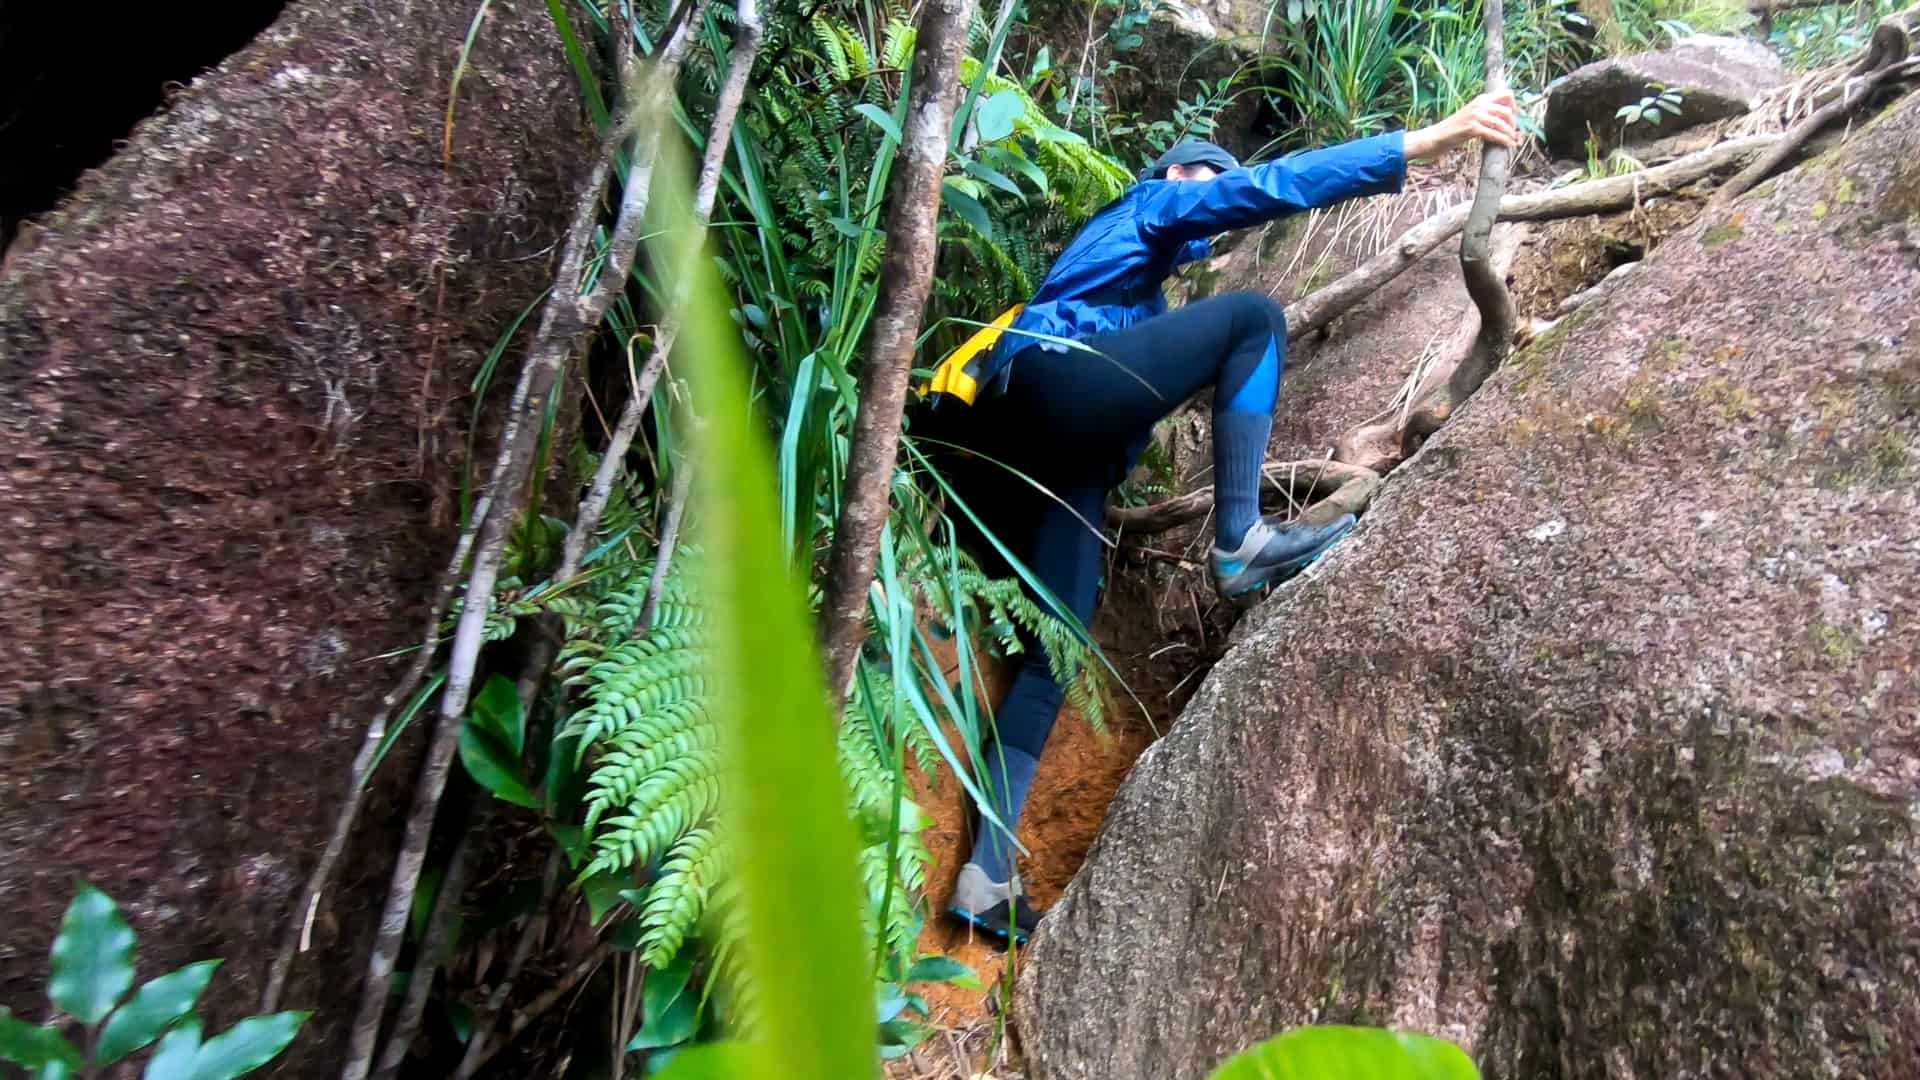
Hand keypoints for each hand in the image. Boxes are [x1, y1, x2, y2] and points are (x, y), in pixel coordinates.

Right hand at [1405, 90, 1520, 159]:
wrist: (1435, 137)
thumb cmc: (1453, 129)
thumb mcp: (1471, 116)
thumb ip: (1485, 113)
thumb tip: (1504, 118)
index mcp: (1481, 99)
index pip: (1506, 94)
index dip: (1514, 106)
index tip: (1513, 119)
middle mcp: (1480, 104)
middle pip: (1507, 109)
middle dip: (1513, 123)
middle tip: (1513, 133)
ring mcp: (1475, 115)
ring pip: (1502, 122)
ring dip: (1510, 133)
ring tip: (1512, 141)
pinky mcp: (1472, 127)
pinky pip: (1493, 133)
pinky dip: (1503, 140)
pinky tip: (1507, 145)